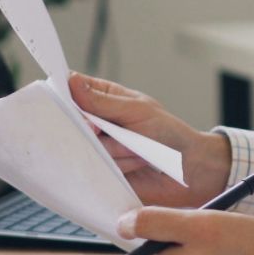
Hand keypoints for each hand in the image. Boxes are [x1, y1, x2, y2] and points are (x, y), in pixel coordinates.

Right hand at [69, 72, 230, 207]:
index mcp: (105, 98)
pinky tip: (136, 164)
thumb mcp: (137, 110)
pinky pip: (95, 169)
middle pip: (72, 122)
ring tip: (137, 149)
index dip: (64, 94)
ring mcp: (99, 148)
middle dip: (92, 128)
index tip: (65, 100)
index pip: (73, 89)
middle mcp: (98, 123)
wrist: (189, 170)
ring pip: (85, 147)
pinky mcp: (102, 172)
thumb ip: (103, 101)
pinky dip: (118, 166)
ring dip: (115, 150)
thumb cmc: (168, 133)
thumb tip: (72, 82)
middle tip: (106, 130)